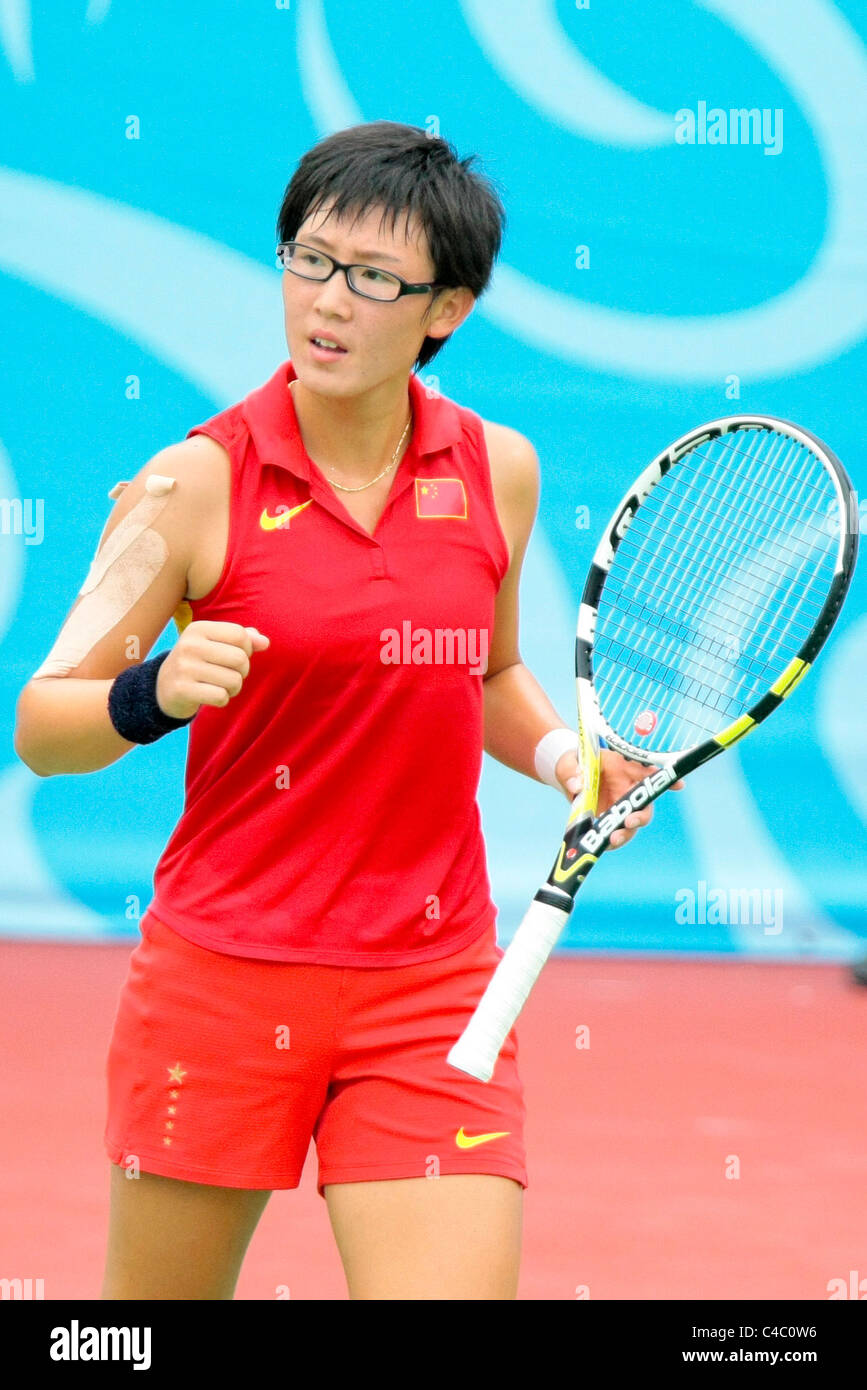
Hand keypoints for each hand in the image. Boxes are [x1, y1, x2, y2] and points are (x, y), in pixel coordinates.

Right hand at [156, 621, 269, 719]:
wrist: (163, 687)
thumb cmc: (199, 663)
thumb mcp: (216, 645)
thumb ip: (243, 640)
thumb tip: (265, 642)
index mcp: (198, 629)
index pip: (240, 635)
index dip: (247, 649)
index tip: (236, 657)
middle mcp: (189, 645)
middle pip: (240, 659)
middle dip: (243, 671)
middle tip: (229, 675)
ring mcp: (184, 668)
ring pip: (234, 680)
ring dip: (234, 688)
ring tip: (220, 686)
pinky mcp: (182, 690)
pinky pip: (221, 697)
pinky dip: (222, 699)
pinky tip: (211, 696)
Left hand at [554, 748, 683, 850]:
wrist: (568, 776)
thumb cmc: (575, 763)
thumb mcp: (570, 762)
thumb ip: (572, 770)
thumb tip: (576, 785)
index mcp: (624, 770)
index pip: (650, 774)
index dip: (667, 780)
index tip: (680, 785)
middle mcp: (628, 790)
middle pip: (644, 806)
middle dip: (641, 817)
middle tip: (630, 821)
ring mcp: (620, 808)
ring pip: (632, 825)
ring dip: (626, 834)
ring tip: (613, 840)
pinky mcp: (609, 822)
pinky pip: (614, 835)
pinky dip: (609, 842)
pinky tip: (601, 846)